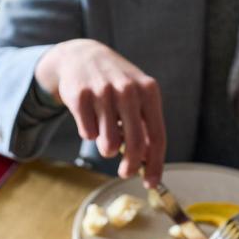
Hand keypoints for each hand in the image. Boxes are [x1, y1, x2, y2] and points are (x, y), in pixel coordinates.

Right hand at [36, 39, 165, 185]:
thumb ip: (145, 126)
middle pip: (135, 145)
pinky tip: (90, 118)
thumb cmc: (114, 84)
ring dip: (107, 148)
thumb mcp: (137, 96)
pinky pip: (88, 134)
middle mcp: (128, 89)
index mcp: (148, 91)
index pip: (157, 136)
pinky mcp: (81, 96)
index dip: (156, 165)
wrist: (81, 56)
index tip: (151, 183)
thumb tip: (149, 163)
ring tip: (105, 133)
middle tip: (125, 173)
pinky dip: (89, 133)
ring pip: (110, 144)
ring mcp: (103, 92)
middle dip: (130, 167)